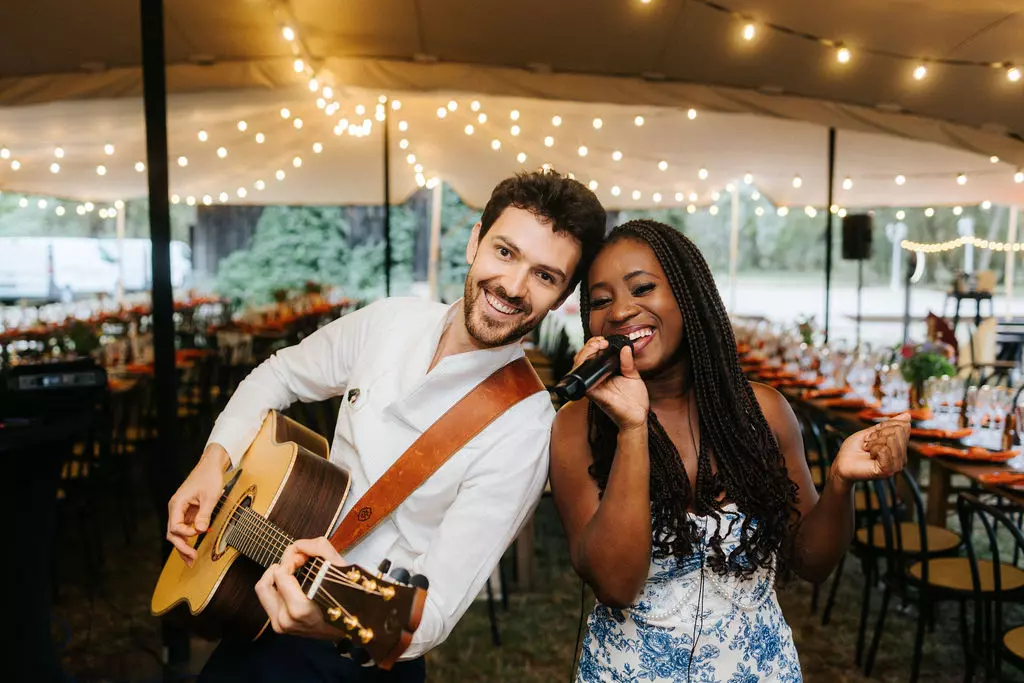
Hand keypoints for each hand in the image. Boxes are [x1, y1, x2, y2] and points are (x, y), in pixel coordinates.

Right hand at [166, 443, 229, 565]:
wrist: (211, 465)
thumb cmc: (209, 477)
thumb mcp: (210, 496)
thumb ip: (204, 514)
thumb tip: (200, 530)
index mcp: (177, 504)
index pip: (175, 527)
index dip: (186, 534)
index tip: (199, 533)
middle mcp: (176, 508)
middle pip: (173, 533)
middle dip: (181, 548)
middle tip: (192, 560)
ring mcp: (181, 510)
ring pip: (178, 533)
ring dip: (184, 546)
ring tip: (191, 561)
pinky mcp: (188, 511)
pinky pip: (185, 528)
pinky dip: (190, 538)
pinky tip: (195, 547)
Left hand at [255, 537, 344, 638]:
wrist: (352, 626)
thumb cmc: (348, 599)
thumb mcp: (339, 568)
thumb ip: (318, 548)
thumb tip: (296, 546)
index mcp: (300, 610)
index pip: (280, 573)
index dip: (292, 559)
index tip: (305, 558)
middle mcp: (286, 621)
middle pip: (265, 583)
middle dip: (281, 567)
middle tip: (298, 563)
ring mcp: (281, 626)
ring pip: (264, 590)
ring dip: (277, 577)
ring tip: (295, 572)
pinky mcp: (279, 627)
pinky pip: (269, 600)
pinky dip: (278, 588)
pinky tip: (294, 585)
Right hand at [572, 336, 647, 430]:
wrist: (638, 417)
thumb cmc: (635, 400)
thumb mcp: (633, 376)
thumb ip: (628, 362)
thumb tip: (626, 347)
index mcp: (604, 374)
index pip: (592, 357)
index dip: (594, 345)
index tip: (604, 341)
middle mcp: (596, 379)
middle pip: (582, 359)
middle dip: (589, 346)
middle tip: (601, 342)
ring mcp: (593, 386)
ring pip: (579, 367)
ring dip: (585, 353)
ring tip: (598, 346)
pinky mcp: (594, 394)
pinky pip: (584, 380)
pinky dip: (585, 368)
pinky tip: (595, 360)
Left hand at [831, 413, 910, 488]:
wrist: (841, 463)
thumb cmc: (853, 449)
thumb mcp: (871, 432)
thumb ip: (889, 425)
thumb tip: (907, 415)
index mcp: (899, 448)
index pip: (903, 427)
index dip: (883, 427)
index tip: (872, 436)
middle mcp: (902, 458)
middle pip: (898, 431)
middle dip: (878, 434)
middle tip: (868, 444)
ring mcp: (896, 466)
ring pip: (892, 439)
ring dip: (874, 442)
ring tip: (868, 450)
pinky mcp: (888, 471)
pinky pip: (885, 449)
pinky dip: (873, 448)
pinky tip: (869, 456)